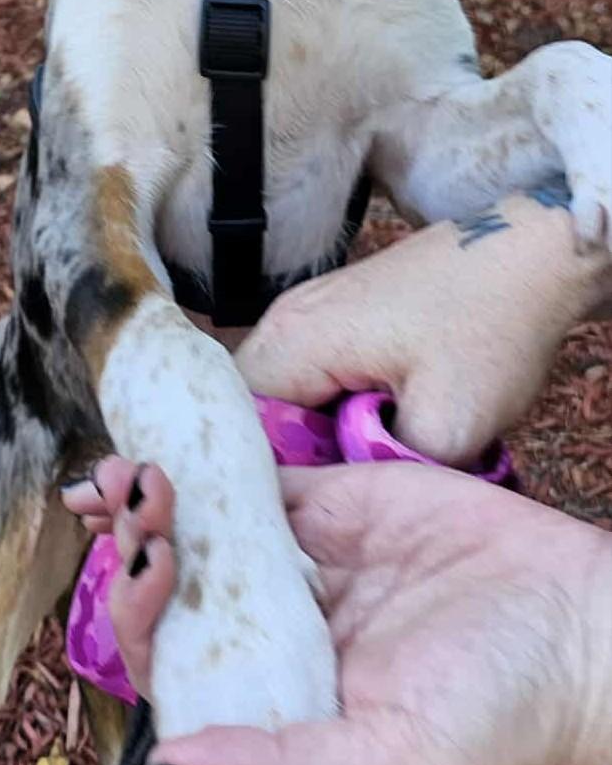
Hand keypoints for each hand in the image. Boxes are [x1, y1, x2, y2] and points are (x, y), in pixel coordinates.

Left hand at [64, 458, 611, 764]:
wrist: (585, 626)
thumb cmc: (501, 716)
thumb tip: (171, 760)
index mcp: (273, 704)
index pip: (176, 667)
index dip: (140, 621)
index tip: (141, 573)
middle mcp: (275, 635)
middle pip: (178, 592)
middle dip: (139, 549)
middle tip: (129, 501)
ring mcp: (303, 565)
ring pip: (205, 529)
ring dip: (160, 502)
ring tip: (133, 470)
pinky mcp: (336, 503)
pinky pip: (259, 479)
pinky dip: (214, 460)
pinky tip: (181, 441)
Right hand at [235, 191, 610, 464]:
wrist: (528, 255)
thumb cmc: (491, 326)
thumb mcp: (450, 424)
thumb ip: (381, 468)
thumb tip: (347, 489)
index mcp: (296, 340)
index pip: (235, 425)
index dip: (260, 474)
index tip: (296, 509)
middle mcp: (286, 319)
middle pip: (248, 407)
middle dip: (279, 454)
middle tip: (321, 495)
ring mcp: (309, 311)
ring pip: (278, 392)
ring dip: (304, 431)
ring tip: (342, 467)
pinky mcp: (336, 313)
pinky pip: (306, 372)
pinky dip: (323, 406)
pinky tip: (359, 431)